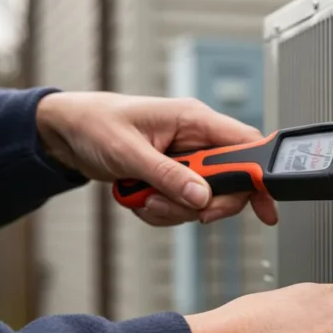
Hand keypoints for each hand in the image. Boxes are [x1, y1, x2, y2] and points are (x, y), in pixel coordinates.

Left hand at [35, 92, 277, 225]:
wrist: (66, 134)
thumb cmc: (94, 124)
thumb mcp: (129, 152)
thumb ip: (169, 176)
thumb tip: (202, 197)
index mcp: (193, 120)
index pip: (245, 146)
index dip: (260, 177)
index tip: (265, 207)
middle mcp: (195, 140)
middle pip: (228, 182)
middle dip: (202, 203)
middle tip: (177, 207)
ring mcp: (185, 161)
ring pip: (203, 199)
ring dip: (175, 210)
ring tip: (144, 199)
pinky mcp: (172, 177)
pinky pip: (183, 205)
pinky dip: (162, 212)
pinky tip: (140, 200)